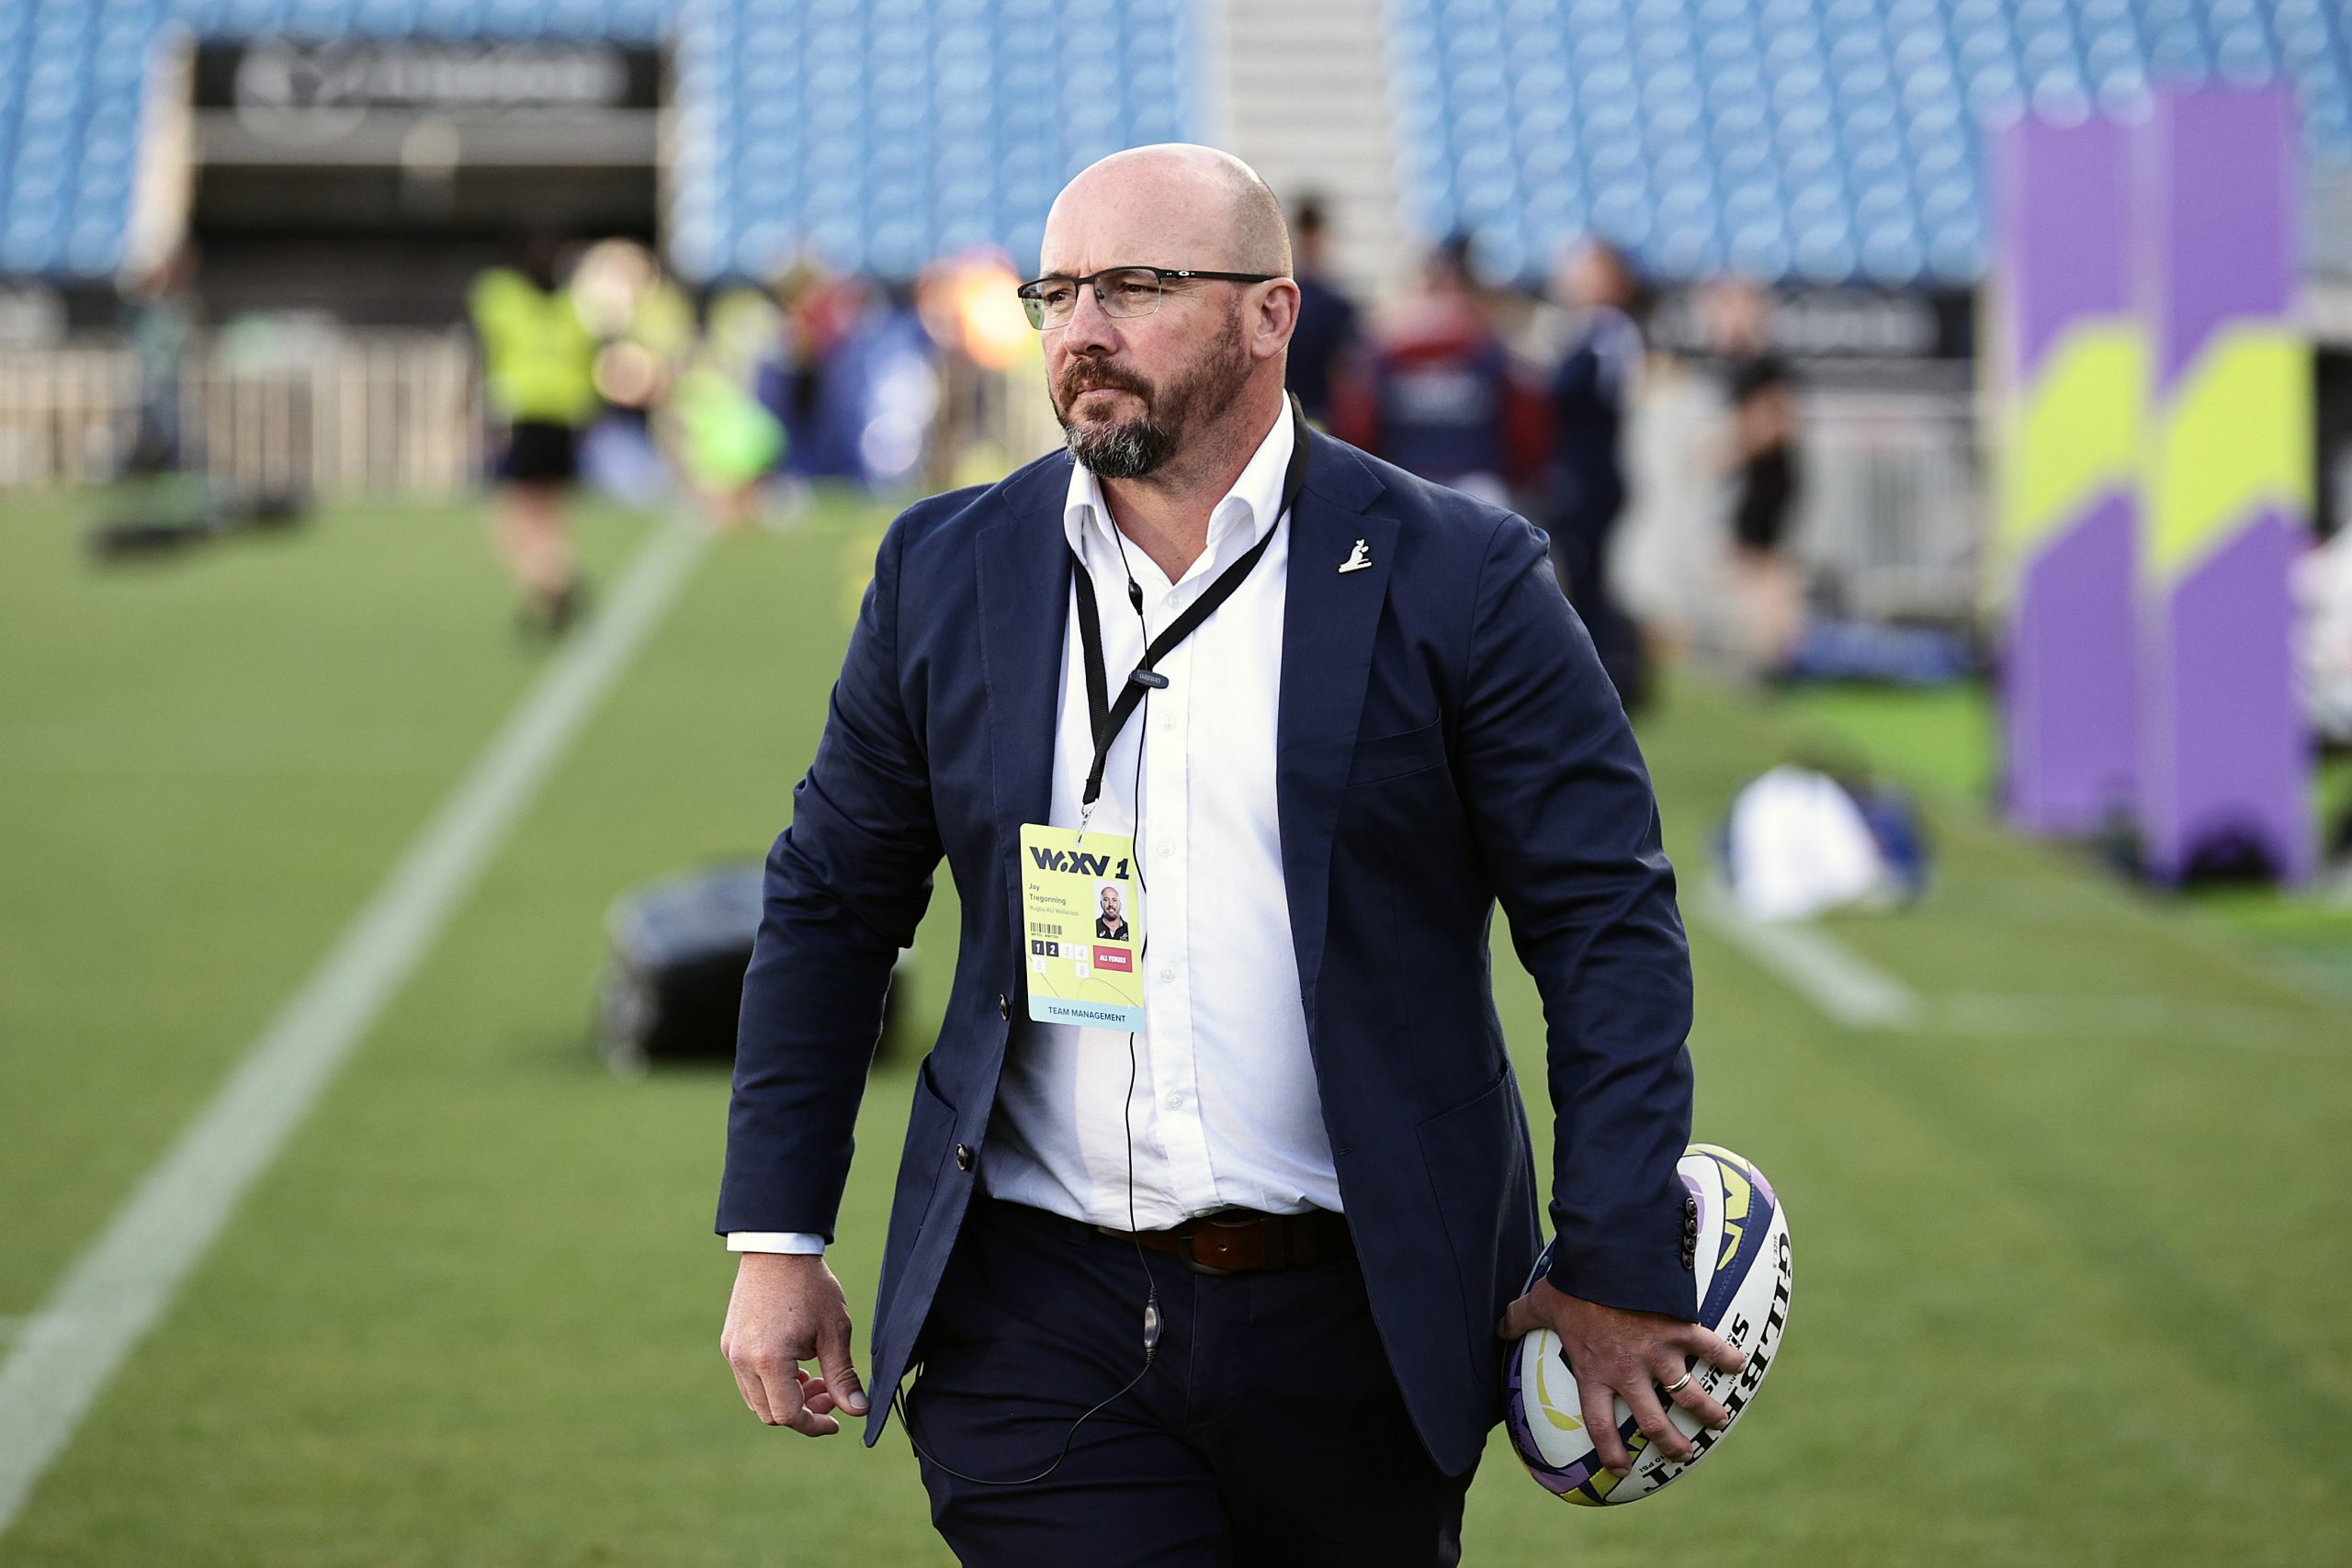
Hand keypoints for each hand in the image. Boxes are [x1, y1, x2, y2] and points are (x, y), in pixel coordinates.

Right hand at [720, 1252, 868, 1435]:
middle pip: (770, 1413)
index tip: (836, 1420)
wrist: (779, 1248)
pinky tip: (797, 1366)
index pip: (788, 1415)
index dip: (814, 1424)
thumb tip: (858, 1410)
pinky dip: (771, 1384)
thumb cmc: (811, 1287)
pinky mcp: (729, 1343)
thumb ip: (843, 1376)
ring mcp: (732, 1352)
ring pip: (757, 1399)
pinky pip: (748, 1380)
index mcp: (769, 1361)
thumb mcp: (835, 1332)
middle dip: (803, 1412)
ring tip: (815, 1377)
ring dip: (787, 1398)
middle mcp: (742, 1361)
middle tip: (830, 1393)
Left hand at [1496, 1277, 1744, 1473]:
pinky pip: (1710, 1347)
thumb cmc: (1572, 1282)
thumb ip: (1520, 1318)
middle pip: (1654, 1421)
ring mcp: (1659, 1352)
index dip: (1610, 1449)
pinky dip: (1728, 1356)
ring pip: (1689, 1394)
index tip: (1620, 1468)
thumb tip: (1498, 1326)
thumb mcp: (1541, 1301)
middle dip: (1671, 1443)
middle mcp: (1629, 1371)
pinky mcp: (1680, 1328)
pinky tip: (1741, 1366)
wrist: (1608, 1256)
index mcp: (1594, 1371)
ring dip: (1707, 1411)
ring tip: (1720, 1422)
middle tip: (1682, 1454)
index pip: (1600, 1423)